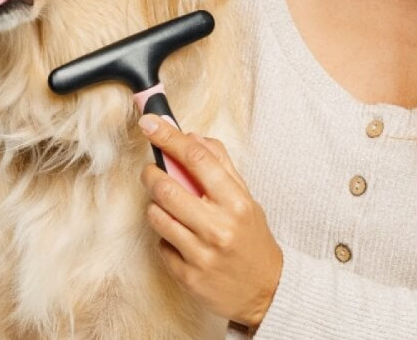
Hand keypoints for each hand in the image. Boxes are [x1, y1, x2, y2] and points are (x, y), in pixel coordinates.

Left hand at [138, 114, 282, 328]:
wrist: (267, 293)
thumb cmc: (252, 240)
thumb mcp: (246, 199)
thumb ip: (221, 166)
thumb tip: (192, 136)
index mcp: (236, 203)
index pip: (198, 159)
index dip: (169, 137)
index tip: (150, 123)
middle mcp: (219, 228)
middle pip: (167, 188)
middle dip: (151, 174)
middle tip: (151, 171)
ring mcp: (201, 254)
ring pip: (157, 216)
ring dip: (155, 206)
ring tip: (169, 208)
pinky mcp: (187, 276)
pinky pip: (160, 244)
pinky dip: (165, 237)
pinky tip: (180, 239)